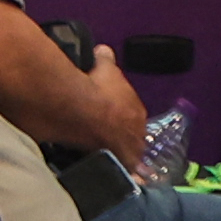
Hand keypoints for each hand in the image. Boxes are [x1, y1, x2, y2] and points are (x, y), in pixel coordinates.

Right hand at [73, 45, 153, 169]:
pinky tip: (98, 167)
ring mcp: (125, 154)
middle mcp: (136, 136)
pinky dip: (108, 170)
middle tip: (106, 134)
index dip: (123, 115)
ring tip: (99, 151)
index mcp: (138, 113)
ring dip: (115, 154)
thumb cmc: (99, 89)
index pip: (133, 116)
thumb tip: (103, 49)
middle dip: (122, 138)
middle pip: (130, 139)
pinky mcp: (111, 166)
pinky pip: (112, 170)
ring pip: (122, 156)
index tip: (112, 113)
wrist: (83, 112)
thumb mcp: (105, 68)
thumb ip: (106, 59)